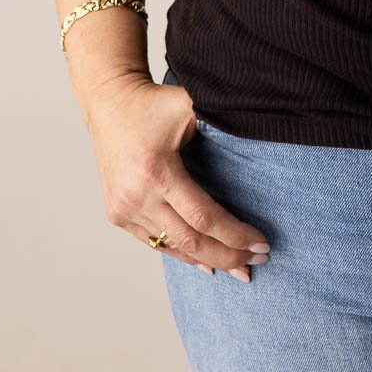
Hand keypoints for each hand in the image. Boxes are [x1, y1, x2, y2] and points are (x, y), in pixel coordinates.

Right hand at [85, 71, 271, 280]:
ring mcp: (123, 209)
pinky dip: (182, 254)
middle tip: (258, 261)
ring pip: (172, 248)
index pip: (204, 217)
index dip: (236, 234)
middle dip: (229, 255)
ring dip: (208, 260)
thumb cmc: (153, 103)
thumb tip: (263, 132)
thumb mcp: (189, 105)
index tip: (262, 243)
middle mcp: (136, 196)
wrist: (109, 103)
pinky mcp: (117, 215)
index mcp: (156, 172)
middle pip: (190, 242)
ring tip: (239, 268)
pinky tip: (205, 262)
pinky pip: (155, 243)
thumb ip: (223, 122)